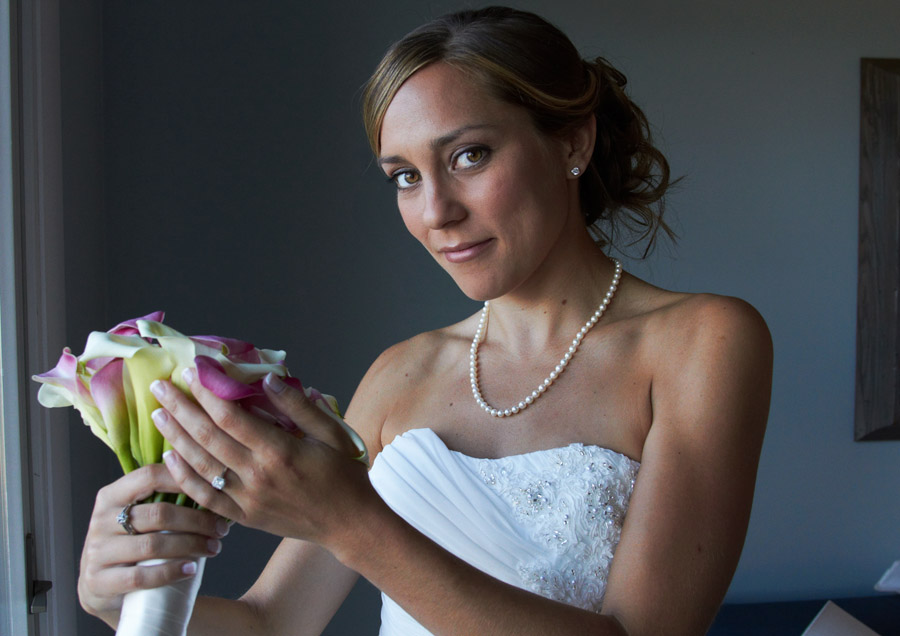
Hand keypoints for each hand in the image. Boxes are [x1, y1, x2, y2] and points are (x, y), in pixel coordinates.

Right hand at [78, 465, 227, 625]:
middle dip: (197, 521)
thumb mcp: (139, 517)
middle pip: (158, 513)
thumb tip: (211, 485)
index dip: (184, 480)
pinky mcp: (99, 581)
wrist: (103, 587)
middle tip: (221, 529)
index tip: (213, 491)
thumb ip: (162, 499)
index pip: (149, 476)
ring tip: (214, 548)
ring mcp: (97, 551)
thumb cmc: (133, 544)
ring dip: (191, 545)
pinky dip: (171, 572)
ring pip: (153, 545)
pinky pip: (141, 576)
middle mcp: (100, 520)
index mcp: (111, 496)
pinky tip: (191, 569)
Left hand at [149, 369, 374, 546]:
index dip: (207, 392)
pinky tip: (169, 457)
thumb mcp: (333, 433)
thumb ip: (299, 406)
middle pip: (208, 437)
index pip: (231, 416)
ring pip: (201, 465)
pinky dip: (184, 477)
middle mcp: (258, 475)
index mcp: (280, 450)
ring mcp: (247, 499)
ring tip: (158, 414)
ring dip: (176, 437)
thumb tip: (268, 379)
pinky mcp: (244, 517)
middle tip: (161, 386)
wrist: (350, 523)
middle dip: (181, 408)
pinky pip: (205, 498)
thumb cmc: (345, 475)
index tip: (194, 371)